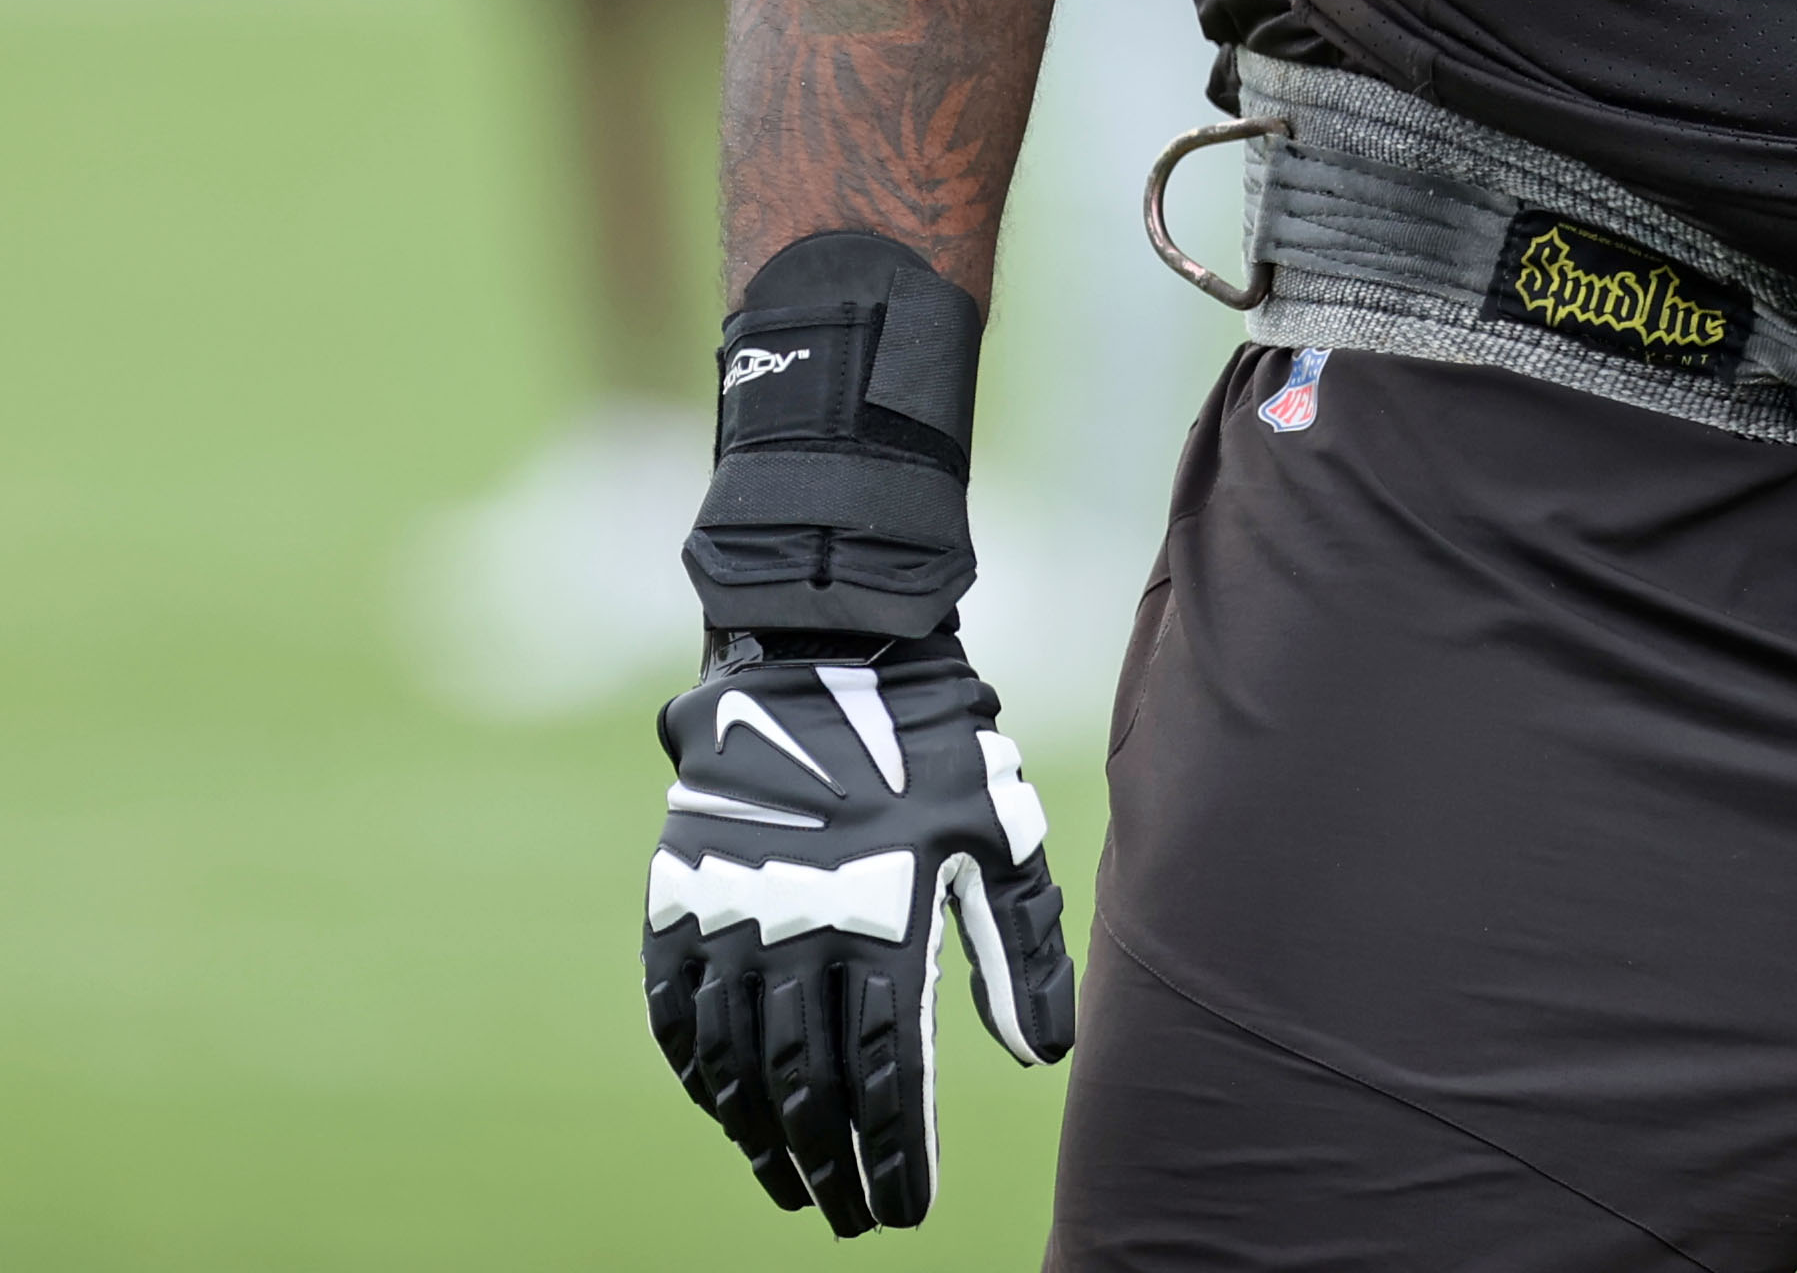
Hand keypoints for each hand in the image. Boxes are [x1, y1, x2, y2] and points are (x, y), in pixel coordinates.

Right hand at [644, 635, 1075, 1232]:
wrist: (824, 657)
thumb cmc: (934, 747)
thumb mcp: (999, 836)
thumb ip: (1020, 948)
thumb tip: (1042, 1053)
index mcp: (884, 924)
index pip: (891, 1076)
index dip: (897, 1154)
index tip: (906, 1210)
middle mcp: (799, 936)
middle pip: (814, 1090)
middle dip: (836, 1166)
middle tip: (854, 1219)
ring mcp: (730, 923)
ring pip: (741, 1068)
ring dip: (767, 1140)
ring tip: (796, 1188)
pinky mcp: (679, 905)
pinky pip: (681, 1019)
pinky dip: (704, 1078)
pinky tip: (729, 1114)